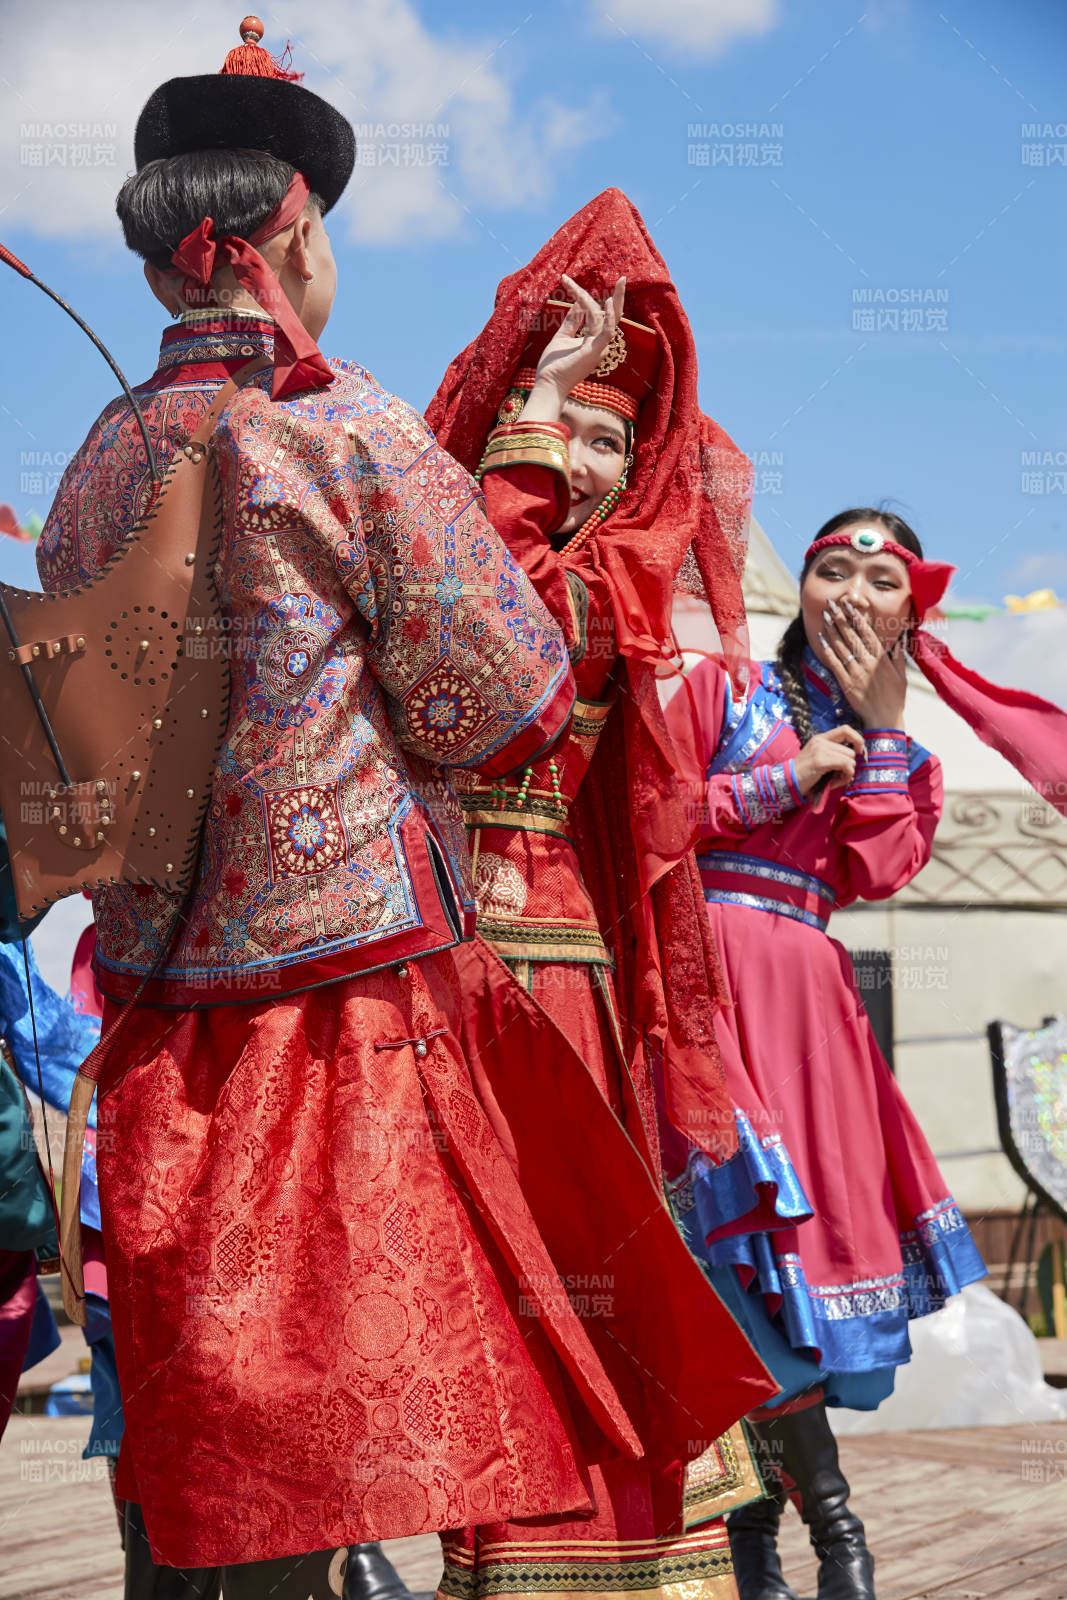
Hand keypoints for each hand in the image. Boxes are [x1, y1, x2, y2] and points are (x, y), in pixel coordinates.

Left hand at [518, 275, 625, 425]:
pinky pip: (607, 331)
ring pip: (604, 318)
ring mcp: (599, 348)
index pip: (596, 314)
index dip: (583, 296)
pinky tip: (608, 301)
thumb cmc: (553, 365)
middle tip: (623, 278)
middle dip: (619, 297)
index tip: (566, 281)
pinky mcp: (595, 351)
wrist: (547, 384)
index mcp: (594, 340)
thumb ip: (572, 320)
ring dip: (591, 299)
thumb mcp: (562, 336)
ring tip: (579, 285)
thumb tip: (578, 303)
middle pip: (614, 316)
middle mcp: (600, 344)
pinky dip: (610, 317)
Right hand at [793, 725, 865, 794]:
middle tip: (843, 775)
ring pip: (850, 758)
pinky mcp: (820, 760)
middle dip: (850, 765)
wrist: (787, 781)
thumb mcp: (819, 758)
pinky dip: (846, 775)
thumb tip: (854, 760)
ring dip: (848, 772)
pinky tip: (837, 782)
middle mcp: (820, 741)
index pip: (846, 729)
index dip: (857, 739)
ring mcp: (820, 750)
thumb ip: (834, 754)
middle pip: (850, 750)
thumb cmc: (805, 773)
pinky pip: (845, 765)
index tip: (859, 752)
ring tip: (837, 779)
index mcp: (820, 738)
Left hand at [819, 598, 907, 729]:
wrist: (885, 720)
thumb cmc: (895, 698)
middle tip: (831, 603)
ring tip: (824, 615)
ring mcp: (856, 672)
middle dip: (840, 617)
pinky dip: (827, 650)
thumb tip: (902, 637)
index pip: (867, 632)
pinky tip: (820, 638)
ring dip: (832, 629)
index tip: (849, 605)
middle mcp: (868, 662)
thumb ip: (900, 655)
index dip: (857, 617)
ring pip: (842, 646)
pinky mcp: (846, 683)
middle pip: (852, 635)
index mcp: (882, 658)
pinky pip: (834, 663)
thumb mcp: (902, 675)